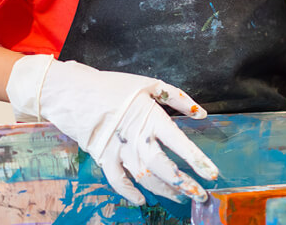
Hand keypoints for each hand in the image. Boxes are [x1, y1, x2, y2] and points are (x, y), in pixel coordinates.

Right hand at [6, 55, 218, 205]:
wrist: (74, 92)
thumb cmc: (113, 86)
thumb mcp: (150, 84)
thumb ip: (178, 99)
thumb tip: (201, 114)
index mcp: (151, 119)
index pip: (180, 144)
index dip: (197, 161)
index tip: (212, 174)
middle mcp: (136, 139)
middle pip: (164, 168)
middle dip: (184, 184)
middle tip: (201, 196)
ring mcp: (118, 151)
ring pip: (145, 177)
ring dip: (163, 190)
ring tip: (181, 198)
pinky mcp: (102, 158)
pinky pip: (117, 181)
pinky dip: (129, 193)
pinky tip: (142, 200)